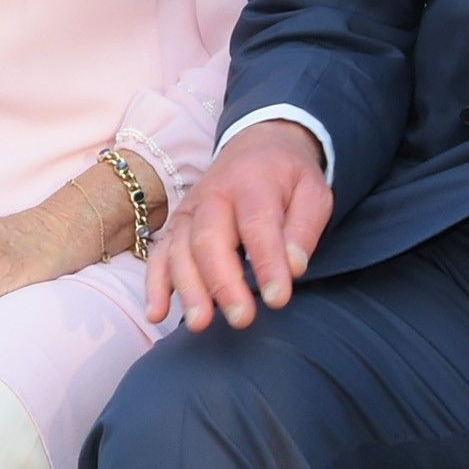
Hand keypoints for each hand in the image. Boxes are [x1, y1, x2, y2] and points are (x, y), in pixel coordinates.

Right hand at [150, 119, 331, 332]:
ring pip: (179, 250)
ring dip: (187, 288)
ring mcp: (188, 211)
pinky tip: (157, 313)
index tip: (278, 299)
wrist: (257, 145)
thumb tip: (294, 267)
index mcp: (252, 182)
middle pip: (209, 239)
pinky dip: (154, 284)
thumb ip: (305, 228)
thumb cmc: (288, 177)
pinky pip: (159, 255)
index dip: (266, 263)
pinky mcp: (175, 226)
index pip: (257, 225)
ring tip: (199, 323)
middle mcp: (213, 195)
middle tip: (241, 319)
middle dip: (222, 282)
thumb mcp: (314, 191)